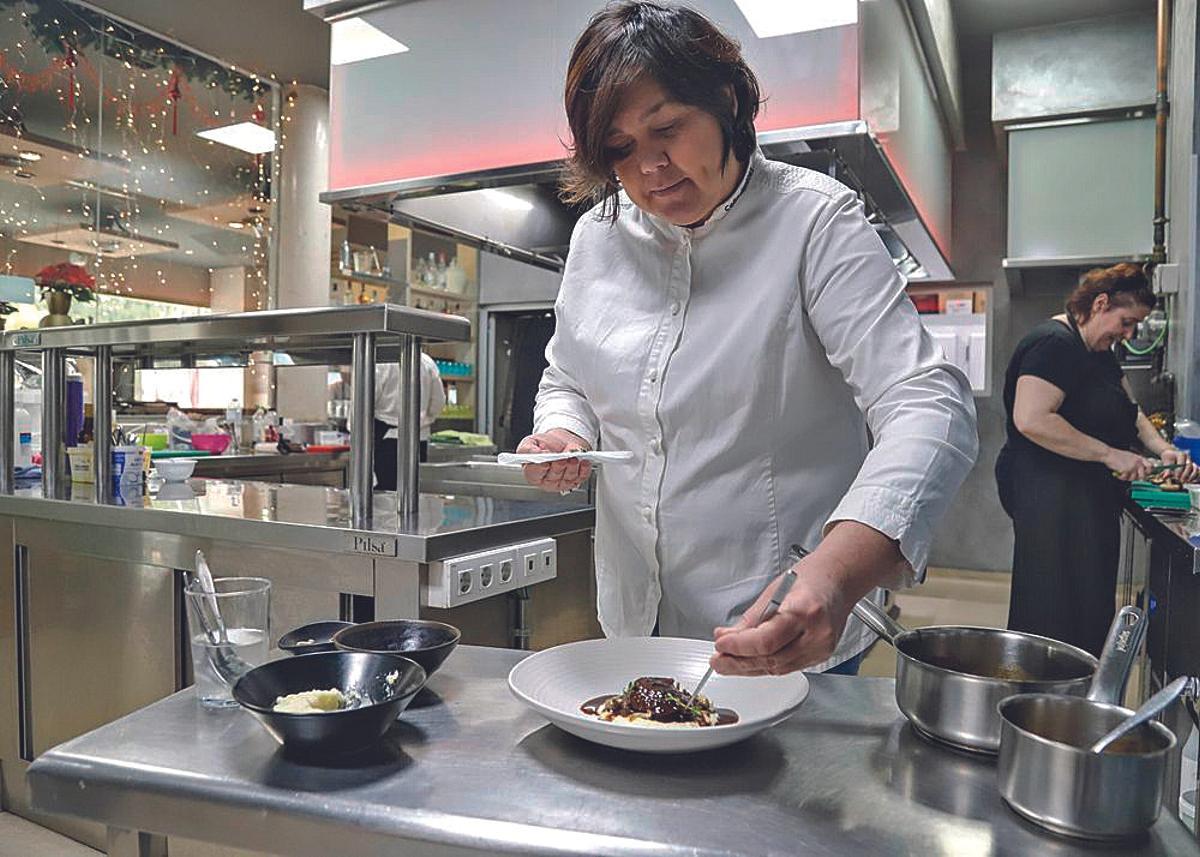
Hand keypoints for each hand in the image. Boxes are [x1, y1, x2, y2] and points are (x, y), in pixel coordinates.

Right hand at [515, 429, 591, 492]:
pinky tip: (583, 461)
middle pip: (553, 476)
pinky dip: (583, 468)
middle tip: (561, 458)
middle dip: (558, 466)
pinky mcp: (576, 480)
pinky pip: (581, 477)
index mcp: (533, 473)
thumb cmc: (545, 445)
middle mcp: (547, 480)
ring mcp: (562, 482)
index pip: (534, 474)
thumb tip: (535, 453)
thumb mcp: (531, 442)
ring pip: (568, 477)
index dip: (539, 469)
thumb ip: (528, 448)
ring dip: (571, 466)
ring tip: (573, 457)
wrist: (561, 442)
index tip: (545, 462)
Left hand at [709, 555, 853, 675]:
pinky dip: (765, 666)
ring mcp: (821, 648)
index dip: (739, 647)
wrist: (838, 580)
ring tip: (727, 662)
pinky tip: (750, 662)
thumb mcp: (773, 591)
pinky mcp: (820, 656)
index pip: (766, 641)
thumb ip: (750, 619)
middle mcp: (817, 634)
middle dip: (739, 662)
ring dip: (749, 668)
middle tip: (718, 660)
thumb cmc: (810, 578)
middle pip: (771, 660)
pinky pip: (787, 667)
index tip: (720, 644)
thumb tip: (726, 637)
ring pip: (778, 669)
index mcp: (805, 611)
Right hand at [1104, 448, 1152, 481]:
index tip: (1145, 474)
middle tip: (1131, 477)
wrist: (1109, 454)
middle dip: (1137, 478)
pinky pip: (1126, 478)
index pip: (1150, 466)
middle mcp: (1138, 462)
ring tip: (1122, 474)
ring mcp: (1133, 466)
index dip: (1148, 471)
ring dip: (1127, 478)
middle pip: (1143, 475)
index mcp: (1139, 458)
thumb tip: (1140, 468)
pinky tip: (1119, 473)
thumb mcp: (1130, 455)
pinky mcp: (1127, 470)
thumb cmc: (1117, 455)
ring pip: (1133, 478)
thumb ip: (1137, 461)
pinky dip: (1121, 477)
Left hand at [1158, 447, 1199, 482]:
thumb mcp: (1166, 462)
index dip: (1179, 471)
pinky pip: (1197, 471)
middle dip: (1185, 475)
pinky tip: (1190, 481)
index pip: (1182, 463)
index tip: (1176, 477)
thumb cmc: (1168, 459)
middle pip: (1189, 466)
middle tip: (1181, 481)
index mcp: (1181, 454)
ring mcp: (1192, 462)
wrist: (1172, 455)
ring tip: (1186, 481)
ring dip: (1191, 476)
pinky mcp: (1193, 466)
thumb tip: (1165, 477)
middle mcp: (1188, 458)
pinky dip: (1195, 476)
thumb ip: (1166, 469)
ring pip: (1195, 469)